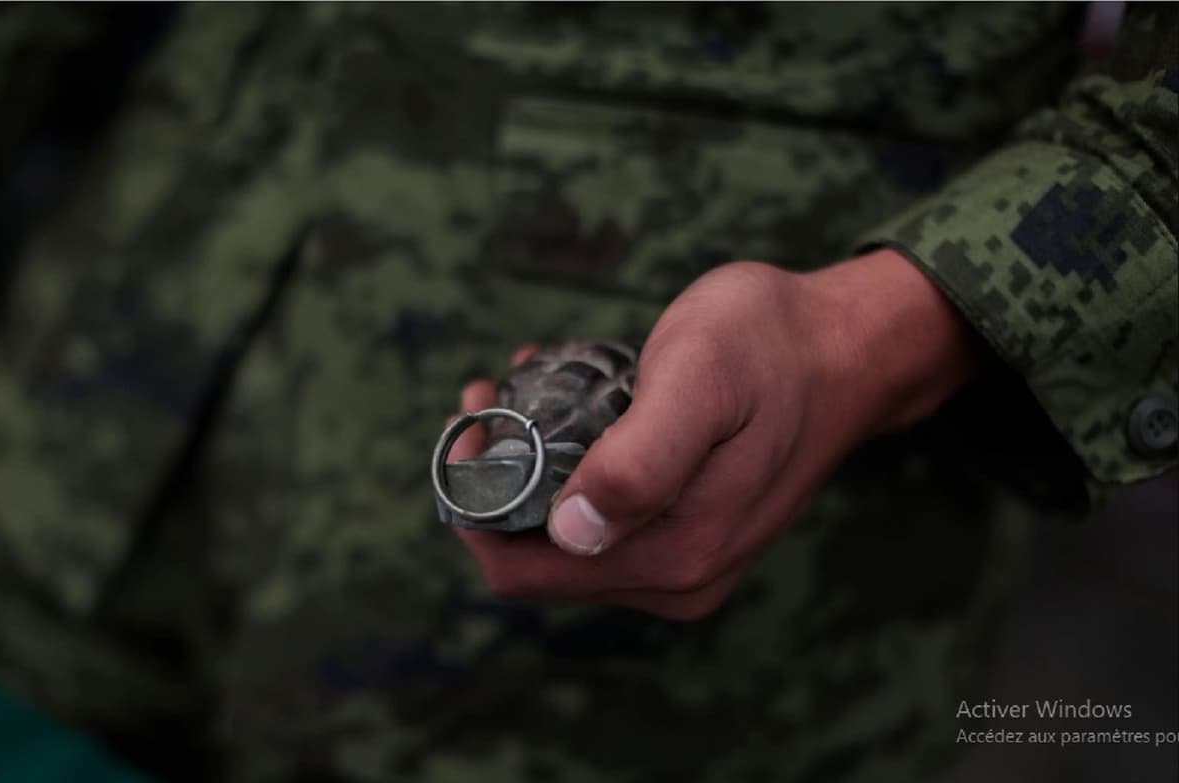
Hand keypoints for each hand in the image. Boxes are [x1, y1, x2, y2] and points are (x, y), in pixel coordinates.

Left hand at [450, 249, 979, 619]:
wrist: (849, 347)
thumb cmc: (772, 346)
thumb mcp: (699, 380)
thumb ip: (640, 461)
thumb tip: (569, 530)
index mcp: (673, 554)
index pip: (523, 570)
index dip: (475, 506)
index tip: (469, 426)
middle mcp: (676, 577)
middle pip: (537, 559)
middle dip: (499, 482)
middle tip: (490, 398)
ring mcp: (684, 561)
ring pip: (565, 537)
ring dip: (532, 468)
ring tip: (525, 389)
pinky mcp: (690, 533)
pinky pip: (602, 516)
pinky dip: (570, 464)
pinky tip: (570, 402)